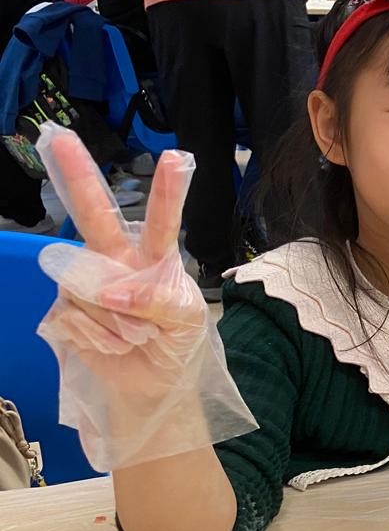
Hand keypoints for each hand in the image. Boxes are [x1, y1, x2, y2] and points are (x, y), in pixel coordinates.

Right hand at [37, 128, 203, 391]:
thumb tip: (114, 290)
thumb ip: (163, 299)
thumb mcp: (188, 322)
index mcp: (155, 257)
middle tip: (59, 140)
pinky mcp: (63, 310)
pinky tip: (113, 346)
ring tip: (135, 337)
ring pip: (89, 288)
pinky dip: (100, 338)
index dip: (166, 191)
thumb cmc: (176, 345)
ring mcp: (84, 284)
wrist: (152, 390)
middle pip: (95, 218)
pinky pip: (76, 318)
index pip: (162, 220)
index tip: (176, 157)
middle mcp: (115, 261)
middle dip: (79, 177)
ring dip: (117, 323)